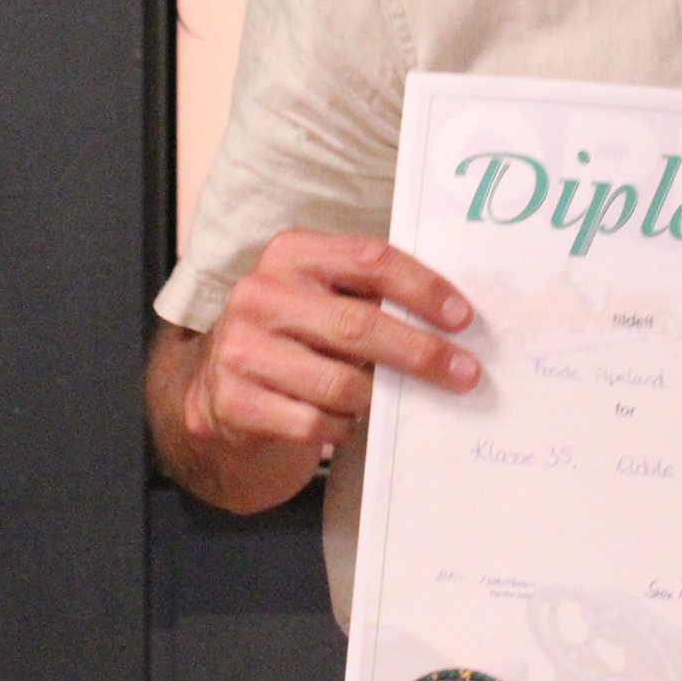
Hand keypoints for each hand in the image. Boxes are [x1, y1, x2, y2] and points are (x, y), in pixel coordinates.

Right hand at [150, 231, 482, 511]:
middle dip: (421, 354)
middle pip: (359, 326)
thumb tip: (452, 323)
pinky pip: (313, 423)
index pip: (370, 259)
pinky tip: (345, 423)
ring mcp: (241, 348)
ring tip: (386, 403)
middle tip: (466, 373)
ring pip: (340, 384)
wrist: (215, 384)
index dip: (423, 288)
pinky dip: (342, 427)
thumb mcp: (322, 295)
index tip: (463, 319)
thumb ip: (371, 295)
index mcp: (291, 253)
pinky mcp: (233, 400)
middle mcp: (260, 294)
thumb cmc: (294, 335)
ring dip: (376, 400)